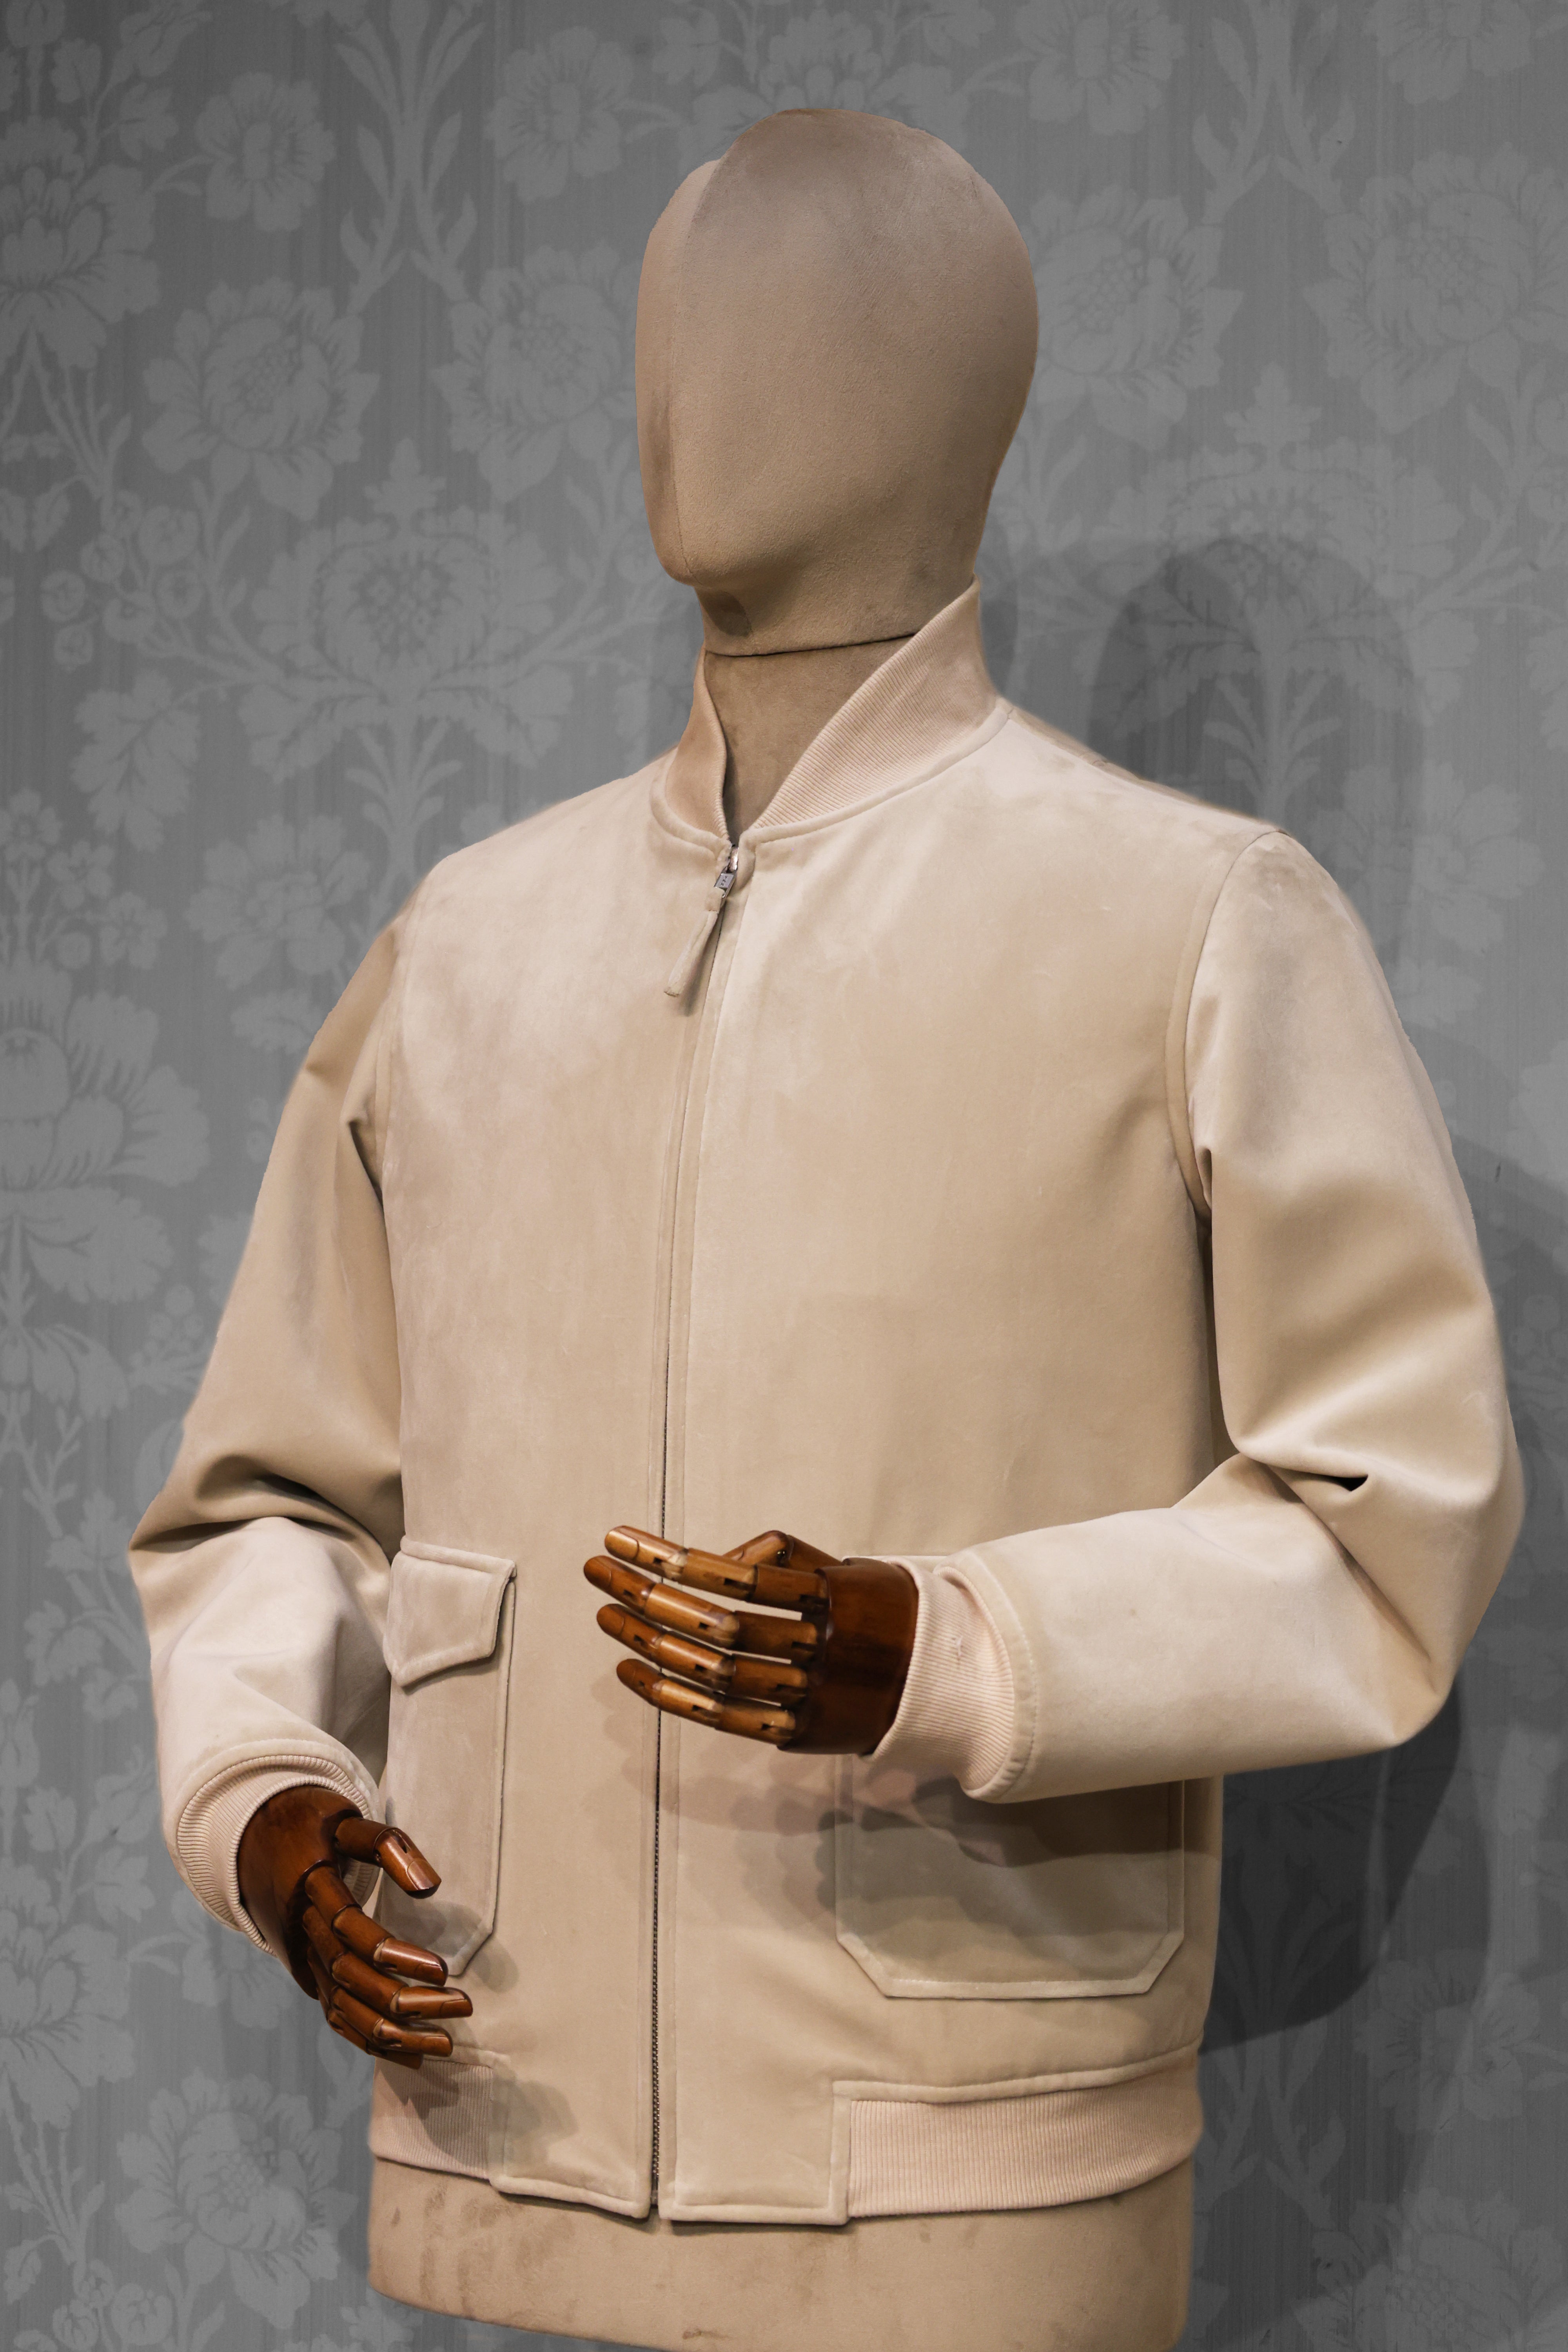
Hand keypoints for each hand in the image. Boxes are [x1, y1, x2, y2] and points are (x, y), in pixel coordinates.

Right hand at [236, 1785, 471, 2067]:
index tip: (441, 1970)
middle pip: (350, 1976)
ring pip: (343, 2007)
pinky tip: (412, 2055)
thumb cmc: (311, 1824)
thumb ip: (387, 1845)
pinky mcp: (307, 1976)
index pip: (349, 1930)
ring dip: (393, 2032)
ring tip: (446, 2043)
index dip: (393, 1954)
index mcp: (310, 1887)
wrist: (251, 1842)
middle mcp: (302, 1931)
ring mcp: (302, 1959)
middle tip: (462, 2007)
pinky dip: (370, 2040)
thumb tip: (431, 1887)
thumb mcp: (345, 1820)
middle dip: (405, 1999)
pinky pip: (336, 2016)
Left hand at [586, 1526, 916, 1754]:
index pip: (736, 1576)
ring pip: (714, 1673)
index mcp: (830, 1595)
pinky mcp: (800, 1732)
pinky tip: (633, 1671)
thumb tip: (714, 1560)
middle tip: (597, 1572)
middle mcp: (820, 1647)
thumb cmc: (878, 1606)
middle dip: (646, 1596)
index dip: (671, 1558)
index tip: (620, 1536)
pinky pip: (724, 1719)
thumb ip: (780, 1554)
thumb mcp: (841, 1565)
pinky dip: (672, 1696)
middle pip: (716, 1626)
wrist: (941, 1677)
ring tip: (606, 1616)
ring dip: (649, 1643)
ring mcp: (809, 1695)